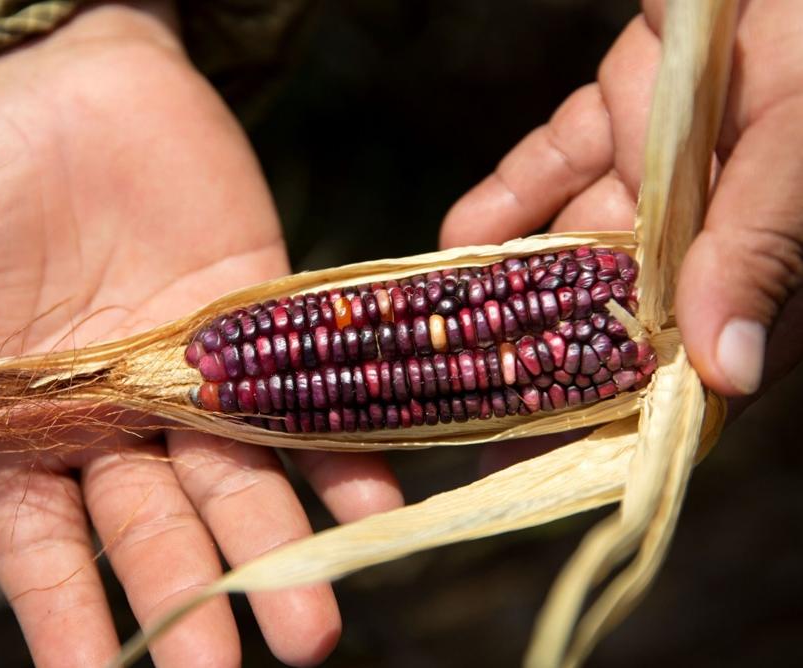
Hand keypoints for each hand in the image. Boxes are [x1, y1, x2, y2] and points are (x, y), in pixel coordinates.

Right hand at [0, 4, 401, 665]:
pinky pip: (305, 400)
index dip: (66, 615)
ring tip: (313, 625)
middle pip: (155, 530)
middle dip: (188, 598)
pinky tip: (369, 511)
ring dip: (274, 549)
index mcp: (24, 425)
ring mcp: (193, 377)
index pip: (44, 545)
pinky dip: (339, 454)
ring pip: (237, 481)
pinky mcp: (260, 325)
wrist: (69, 77)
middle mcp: (116, 418)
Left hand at [440, 0, 802, 402]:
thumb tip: (727, 372)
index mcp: (770, 252)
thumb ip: (762, 248)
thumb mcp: (797, 142)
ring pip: (574, 243)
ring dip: (510, 285)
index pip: (695, 359)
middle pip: (620, 313)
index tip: (552, 456)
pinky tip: (456, 242)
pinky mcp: (615, 111)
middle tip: (472, 414)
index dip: (625, 412)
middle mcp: (712, 224)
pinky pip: (551, 165)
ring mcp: (659, 168)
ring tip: (442, 335)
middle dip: (548, 361)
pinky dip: (506, 201)